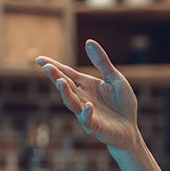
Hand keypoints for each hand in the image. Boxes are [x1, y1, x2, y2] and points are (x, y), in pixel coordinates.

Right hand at [36, 39, 140, 154]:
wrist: (130, 128)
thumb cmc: (122, 104)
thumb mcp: (115, 79)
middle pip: (66, 86)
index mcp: (86, 85)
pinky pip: (88, 119)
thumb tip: (88, 41)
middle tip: (47, 67)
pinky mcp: (95, 126)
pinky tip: (88, 104)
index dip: (53, 66)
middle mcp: (82, 97)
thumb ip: (102, 62)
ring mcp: (86, 112)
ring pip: (72, 102)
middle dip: (56, 77)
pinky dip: (87, 112)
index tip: (39, 59)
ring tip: (60, 82)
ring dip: (65, 93)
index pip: (67, 73)